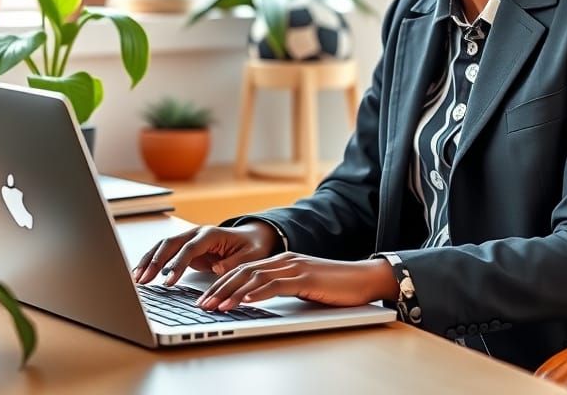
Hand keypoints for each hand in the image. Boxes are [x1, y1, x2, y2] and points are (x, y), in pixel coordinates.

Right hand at [132, 221, 280, 285]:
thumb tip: (218, 268)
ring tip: (138, 279)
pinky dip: (152, 261)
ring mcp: (189, 239)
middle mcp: (197, 233)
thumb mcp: (251, 256)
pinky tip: (141, 273)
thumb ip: (234, 262)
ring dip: (149, 261)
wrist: (252, 237)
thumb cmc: (252, 246)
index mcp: (212, 234)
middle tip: (145, 280)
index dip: (178, 263)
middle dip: (156, 262)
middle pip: (171, 244)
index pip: (190, 248)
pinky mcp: (185, 248)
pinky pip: (165, 253)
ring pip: (163, 246)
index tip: (168, 280)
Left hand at [195, 253, 397, 311]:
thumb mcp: (301, 286)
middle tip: (202, 305)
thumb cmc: (335, 286)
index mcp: (282, 261)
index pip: (244, 270)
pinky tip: (245, 301)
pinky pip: (276, 285)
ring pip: (255, 277)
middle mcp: (285, 260)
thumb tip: (255, 300)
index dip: (222, 284)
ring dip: (232, 293)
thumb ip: (281, 288)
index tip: (206, 300)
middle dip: (219, 289)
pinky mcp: (306, 277)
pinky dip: (258, 293)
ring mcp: (295, 267)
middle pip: (243, 272)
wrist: (364, 279)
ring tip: (217, 306)